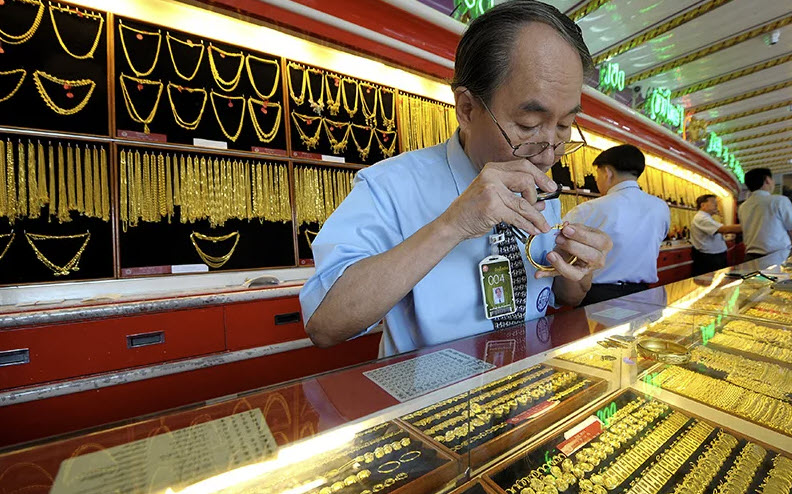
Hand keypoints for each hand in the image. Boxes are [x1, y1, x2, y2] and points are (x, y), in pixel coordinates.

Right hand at [439, 159, 557, 240]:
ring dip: (536, 217)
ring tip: (542, 225)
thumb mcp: (494, 195)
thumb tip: (541, 203)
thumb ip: (516, 196)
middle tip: (542, 206)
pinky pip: (517, 217)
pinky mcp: (492, 207)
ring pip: (524, 203)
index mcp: (493, 169)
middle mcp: (492, 176)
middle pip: (527, 180)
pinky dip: (528, 225)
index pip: (524, 166)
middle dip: (537, 196)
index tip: (550, 187)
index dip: (540, 176)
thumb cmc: (473, 209)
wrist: (454, 222)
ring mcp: (492, 191)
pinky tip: (532, 230)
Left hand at [536, 223, 611, 280]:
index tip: (566, 230)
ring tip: (550, 254)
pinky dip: (548, 274)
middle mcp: (599, 259)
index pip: (598, 241)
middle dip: (572, 247)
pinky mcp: (575, 277)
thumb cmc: (581, 238)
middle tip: (558, 239)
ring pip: (577, 273)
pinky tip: (538, 273)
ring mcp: (587, 270)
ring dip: (561, 264)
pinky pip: (560, 278)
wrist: (578, 252)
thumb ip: (572, 228)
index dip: (581, 235)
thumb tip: (564, 226)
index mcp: (604, 243)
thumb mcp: (579, 229)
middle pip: (591, 257)